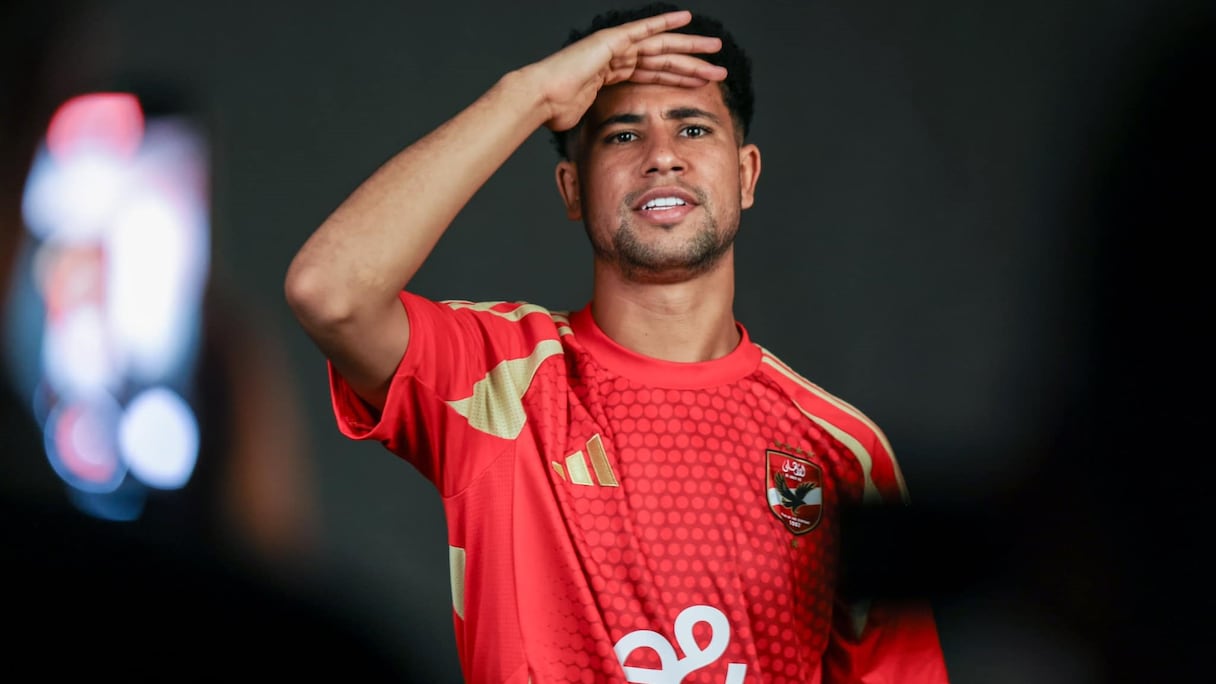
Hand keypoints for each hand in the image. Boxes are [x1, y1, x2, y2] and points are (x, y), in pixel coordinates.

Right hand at [528, 10, 726, 131]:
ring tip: (715, 51)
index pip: (654, 75)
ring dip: (689, 48)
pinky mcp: (611, 41)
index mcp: (613, 76)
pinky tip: (686, 19)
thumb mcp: (590, 120)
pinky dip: (665, 23)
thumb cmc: (556, 113)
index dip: (679, 79)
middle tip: (719, 71)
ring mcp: (614, 48)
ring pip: (661, 46)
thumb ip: (603, 123)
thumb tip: (610, 149)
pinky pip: (644, 30)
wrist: (540, 99)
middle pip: (664, 60)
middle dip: (692, 65)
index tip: (701, 85)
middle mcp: (617, 59)